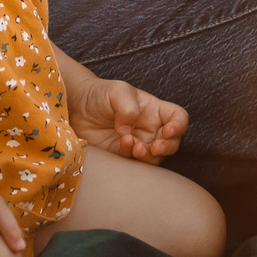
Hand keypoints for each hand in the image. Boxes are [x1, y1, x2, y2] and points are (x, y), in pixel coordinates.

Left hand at [68, 75, 187, 161]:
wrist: (77, 109)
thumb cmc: (100, 95)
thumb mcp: (117, 91)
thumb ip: (128, 106)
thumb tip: (129, 130)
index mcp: (154, 111)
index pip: (178, 118)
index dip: (179, 125)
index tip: (168, 130)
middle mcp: (150, 130)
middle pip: (172, 143)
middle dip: (167, 147)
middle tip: (154, 146)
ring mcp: (138, 145)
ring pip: (156, 158)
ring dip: (149, 156)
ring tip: (136, 147)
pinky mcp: (123, 158)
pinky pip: (136, 165)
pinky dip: (133, 158)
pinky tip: (123, 145)